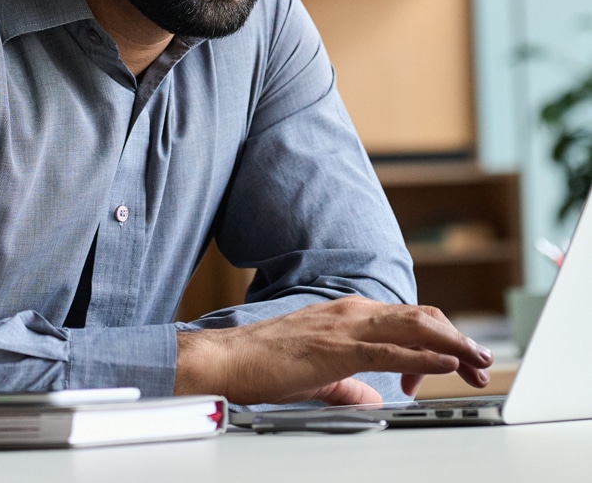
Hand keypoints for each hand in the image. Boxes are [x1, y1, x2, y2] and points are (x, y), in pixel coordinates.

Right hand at [174, 296, 492, 405]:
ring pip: (414, 326)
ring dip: (452, 343)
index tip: (452, 366)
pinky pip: (391, 348)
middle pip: (420, 317)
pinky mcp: (338, 347)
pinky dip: (426, 353)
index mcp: (347, 315)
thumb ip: (350, 385)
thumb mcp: (319, 375)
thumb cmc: (265, 365)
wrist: (230, 359)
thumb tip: (374, 399)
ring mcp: (345, 326)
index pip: (406, 319)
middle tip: (482, 362)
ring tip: (478, 360)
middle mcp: (351, 312)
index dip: (437, 339)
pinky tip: (447, 362)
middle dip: (457, 338)